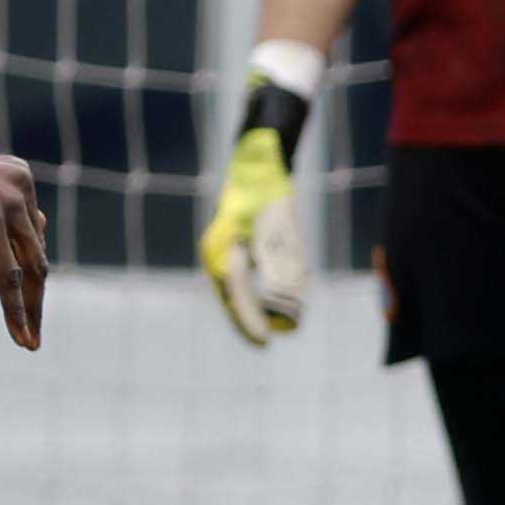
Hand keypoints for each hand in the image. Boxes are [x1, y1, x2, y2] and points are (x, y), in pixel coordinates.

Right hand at [0, 148, 48, 350]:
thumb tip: (25, 233)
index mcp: (20, 178)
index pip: (30, 234)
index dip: (18, 267)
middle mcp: (22, 188)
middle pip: (36, 254)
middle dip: (35, 296)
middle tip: (34, 331)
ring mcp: (9, 205)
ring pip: (30, 268)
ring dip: (30, 309)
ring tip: (28, 341)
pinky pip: (10, 276)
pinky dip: (15, 307)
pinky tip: (19, 332)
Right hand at [199, 127, 305, 345]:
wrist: (258, 162)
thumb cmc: (270, 193)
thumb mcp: (280, 228)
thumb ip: (283, 262)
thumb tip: (287, 296)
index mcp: (222, 250)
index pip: (236, 294)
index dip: (250, 320)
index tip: (265, 340)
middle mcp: (217, 254)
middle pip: (232, 297)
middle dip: (249, 320)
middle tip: (266, 341)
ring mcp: (223, 251)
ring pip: (236, 290)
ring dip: (255, 308)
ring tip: (277, 325)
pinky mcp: (234, 247)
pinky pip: (242, 278)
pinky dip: (257, 292)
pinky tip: (276, 300)